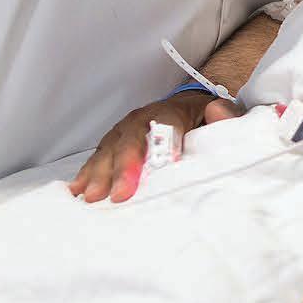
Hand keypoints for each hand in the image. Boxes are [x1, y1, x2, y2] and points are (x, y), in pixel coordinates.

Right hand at [67, 90, 240, 202]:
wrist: (189, 106)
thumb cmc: (204, 117)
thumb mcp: (221, 114)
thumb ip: (224, 115)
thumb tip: (218, 113)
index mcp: (172, 111)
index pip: (165, 126)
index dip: (161, 145)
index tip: (161, 168)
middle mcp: (143, 118)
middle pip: (131, 140)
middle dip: (123, 168)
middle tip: (118, 195)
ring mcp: (125, 130)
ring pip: (109, 149)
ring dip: (99, 173)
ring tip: (91, 197)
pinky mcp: (114, 143)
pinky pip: (98, 156)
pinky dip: (87, 173)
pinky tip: (77, 190)